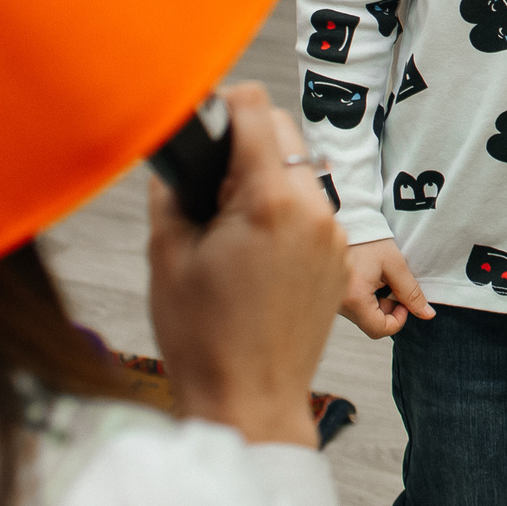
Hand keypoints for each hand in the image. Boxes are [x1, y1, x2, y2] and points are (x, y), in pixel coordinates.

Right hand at [147, 83, 352, 447]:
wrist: (249, 401)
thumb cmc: (203, 337)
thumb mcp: (167, 254)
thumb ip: (175, 189)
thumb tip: (182, 153)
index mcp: (269, 201)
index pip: (255, 109)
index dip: (223, 104)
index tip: (202, 124)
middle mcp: (313, 208)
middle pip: (281, 131)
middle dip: (244, 141)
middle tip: (207, 182)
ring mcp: (333, 234)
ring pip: (298, 169)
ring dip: (265, 175)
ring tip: (227, 220)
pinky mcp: (338, 256)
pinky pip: (311, 207)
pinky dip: (283, 208)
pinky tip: (251, 245)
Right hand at [337, 237, 433, 339]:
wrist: (348, 220)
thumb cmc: (370, 239)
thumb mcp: (395, 265)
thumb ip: (411, 292)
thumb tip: (427, 314)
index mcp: (354, 299)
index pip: (379, 330)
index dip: (398, 319)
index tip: (403, 300)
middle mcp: (339, 305)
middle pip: (370, 324)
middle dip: (388, 309)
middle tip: (392, 285)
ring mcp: (334, 302)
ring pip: (362, 316)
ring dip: (376, 303)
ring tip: (378, 278)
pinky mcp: (332, 296)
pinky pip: (353, 307)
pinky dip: (365, 298)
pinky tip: (367, 278)